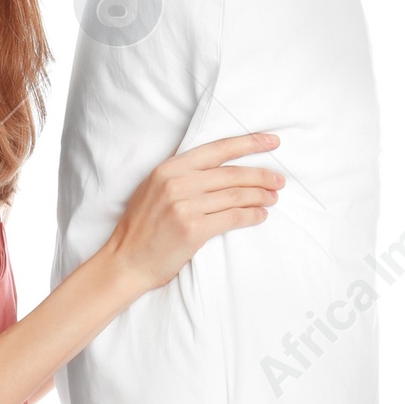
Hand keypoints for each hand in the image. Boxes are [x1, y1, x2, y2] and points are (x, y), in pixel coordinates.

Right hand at [102, 132, 283, 299]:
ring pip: (235, 195)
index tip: (272, 142)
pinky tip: (260, 216)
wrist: (125, 262)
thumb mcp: (153, 190)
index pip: (217, 149)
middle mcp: (177, 183)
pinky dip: (251, 216)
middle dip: (261, 176)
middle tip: (279, 180)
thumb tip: (218, 169)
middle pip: (232, 173)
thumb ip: (181, 176)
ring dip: (260, 196)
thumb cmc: (141, 229)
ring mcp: (184, 206)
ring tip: (273, 198)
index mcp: (169, 168)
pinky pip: (232, 218)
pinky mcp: (193, 229)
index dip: (249, 143)